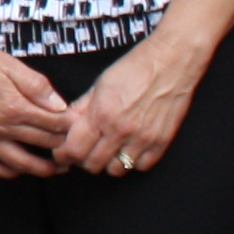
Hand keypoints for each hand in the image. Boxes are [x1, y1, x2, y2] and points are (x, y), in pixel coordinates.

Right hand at [0, 30, 69, 177]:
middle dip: (65, 147)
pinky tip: (19, 168)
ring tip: (57, 167)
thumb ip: (35, 84)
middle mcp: (0, 128)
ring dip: (43, 169)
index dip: (72, 126)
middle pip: (43, 144)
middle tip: (78, 148)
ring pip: (22, 164)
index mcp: (14, 107)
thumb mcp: (7, 63)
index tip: (82, 127)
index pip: (53, 123)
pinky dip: (9, 172)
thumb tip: (58, 103)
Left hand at [54, 30, 208, 177]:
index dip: (63, 155)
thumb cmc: (134, 68)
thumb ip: (81, 108)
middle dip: (82, 160)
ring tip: (106, 150)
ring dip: (107, 163)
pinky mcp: (161, 142)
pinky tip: (128, 149)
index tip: (62, 153)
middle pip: (92, 165)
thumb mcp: (99, 84)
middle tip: (83, 151)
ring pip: (116, 170)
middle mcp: (120, 130)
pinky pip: (141, 167)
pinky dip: (132, 162)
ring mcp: (142, 139)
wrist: (171, 62)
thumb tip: (64, 125)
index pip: (74, 150)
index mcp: (101, 114)